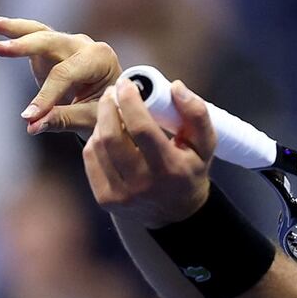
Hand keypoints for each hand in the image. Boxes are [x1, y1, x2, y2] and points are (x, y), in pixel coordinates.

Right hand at [0, 13, 120, 137]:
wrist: (115, 102)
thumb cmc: (107, 111)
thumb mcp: (89, 118)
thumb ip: (62, 119)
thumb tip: (31, 126)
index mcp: (100, 59)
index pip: (66, 74)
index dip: (45, 95)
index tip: (28, 116)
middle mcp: (84, 45)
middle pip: (51, 42)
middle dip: (25, 47)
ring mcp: (68, 43)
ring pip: (39, 31)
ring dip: (13, 28)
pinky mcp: (52, 48)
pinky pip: (31, 35)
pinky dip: (12, 29)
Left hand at [83, 77, 217, 227]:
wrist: (176, 213)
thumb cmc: (190, 171)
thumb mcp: (205, 145)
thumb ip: (197, 113)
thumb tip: (176, 87)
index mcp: (170, 170)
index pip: (142, 129)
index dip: (130, 101)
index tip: (127, 83)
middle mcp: (143, 186)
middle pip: (112, 137)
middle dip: (108, 107)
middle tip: (113, 92)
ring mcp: (121, 196)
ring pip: (98, 147)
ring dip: (101, 121)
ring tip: (111, 111)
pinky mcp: (105, 199)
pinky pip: (91, 159)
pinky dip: (95, 141)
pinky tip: (107, 134)